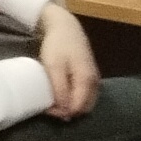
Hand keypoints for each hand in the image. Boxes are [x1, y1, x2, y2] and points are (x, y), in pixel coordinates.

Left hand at [34, 3, 99, 120]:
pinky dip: (74, 100)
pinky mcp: (90, 76)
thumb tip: (64, 112)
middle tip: (49, 108)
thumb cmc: (57, 45)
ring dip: (71, 107)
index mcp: (86, 80)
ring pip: (86, 103)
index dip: (62, 113)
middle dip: (67, 112)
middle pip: (84, 108)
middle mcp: (95, 83)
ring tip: (53, 103)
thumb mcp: (54, 67)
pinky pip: (85, 95)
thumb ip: (60, 89)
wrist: (66, 27)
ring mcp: (94, 79)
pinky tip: (61, 96)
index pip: (78, 107)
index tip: (46, 110)